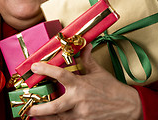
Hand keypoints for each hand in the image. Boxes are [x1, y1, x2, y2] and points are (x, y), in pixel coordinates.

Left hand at [27, 44, 142, 119]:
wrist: (129, 107)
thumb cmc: (112, 89)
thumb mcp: (98, 72)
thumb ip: (87, 59)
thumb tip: (84, 45)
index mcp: (81, 85)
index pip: (60, 75)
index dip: (46, 69)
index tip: (35, 67)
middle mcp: (79, 101)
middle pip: (55, 106)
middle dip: (39, 108)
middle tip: (28, 107)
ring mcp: (81, 114)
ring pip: (59, 118)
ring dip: (45, 117)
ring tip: (34, 115)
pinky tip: (49, 119)